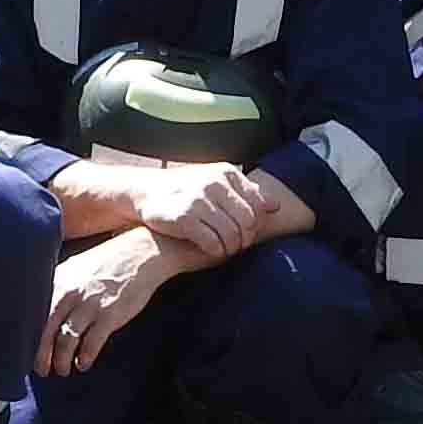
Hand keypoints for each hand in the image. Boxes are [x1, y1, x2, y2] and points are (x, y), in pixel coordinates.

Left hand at [40, 227, 181, 376]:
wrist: (141, 253)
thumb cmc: (106, 263)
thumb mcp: (75, 269)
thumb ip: (56, 287)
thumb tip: (39, 313)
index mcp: (57, 280)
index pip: (33, 313)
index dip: (26, 336)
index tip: (25, 351)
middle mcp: (69, 292)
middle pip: (45, 330)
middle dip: (40, 355)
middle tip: (41, 369)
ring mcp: (89, 304)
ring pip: (67, 340)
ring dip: (62, 360)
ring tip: (63, 369)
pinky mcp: (109, 314)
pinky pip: (92, 343)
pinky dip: (85, 357)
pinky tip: (83, 364)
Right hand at [133, 160, 286, 260]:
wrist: (146, 191)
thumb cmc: (187, 189)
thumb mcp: (217, 182)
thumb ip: (246, 192)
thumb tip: (276, 206)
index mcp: (225, 172)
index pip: (256, 205)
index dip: (256, 224)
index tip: (248, 232)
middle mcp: (213, 183)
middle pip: (247, 222)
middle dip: (246, 238)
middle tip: (239, 246)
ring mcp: (198, 200)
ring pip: (231, 234)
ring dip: (231, 248)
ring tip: (227, 250)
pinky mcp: (183, 218)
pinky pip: (212, 242)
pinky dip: (215, 251)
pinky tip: (212, 251)